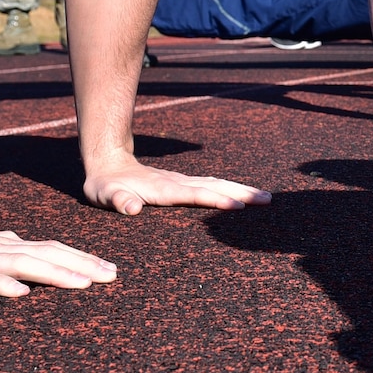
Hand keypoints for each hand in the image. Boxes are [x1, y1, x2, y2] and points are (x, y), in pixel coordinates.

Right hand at [0, 214, 118, 297]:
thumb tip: (23, 242)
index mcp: (2, 245)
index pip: (49, 249)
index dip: (80, 258)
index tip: (110, 270)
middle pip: (45, 255)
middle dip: (81, 264)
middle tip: (113, 275)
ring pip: (21, 265)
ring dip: (54, 273)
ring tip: (83, 284)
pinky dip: (1, 284)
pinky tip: (21, 293)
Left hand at [84, 156, 268, 215]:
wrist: (108, 163)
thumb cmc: (106, 186)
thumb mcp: (105, 195)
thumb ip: (119, 201)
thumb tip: (131, 208)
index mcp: (164, 189)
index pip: (195, 195)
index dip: (216, 200)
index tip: (238, 205)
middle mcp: (178, 183)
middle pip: (215, 186)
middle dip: (242, 193)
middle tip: (267, 200)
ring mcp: (182, 181)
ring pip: (217, 183)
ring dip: (241, 190)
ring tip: (265, 197)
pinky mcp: (183, 183)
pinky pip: (211, 184)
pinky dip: (230, 188)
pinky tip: (241, 194)